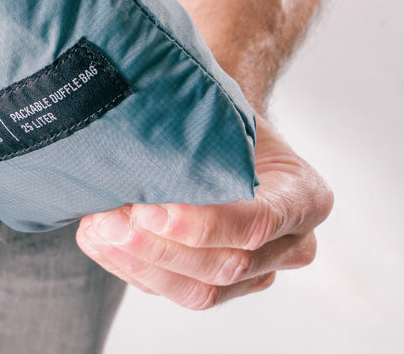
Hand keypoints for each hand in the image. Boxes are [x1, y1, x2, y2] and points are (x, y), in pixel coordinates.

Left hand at [75, 118, 332, 309]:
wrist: (222, 129)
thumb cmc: (225, 116)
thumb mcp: (226, 111)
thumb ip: (204, 132)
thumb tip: (143, 133)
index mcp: (305, 198)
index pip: (256, 223)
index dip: (200, 224)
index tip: (147, 209)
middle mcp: (290, 245)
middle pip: (226, 265)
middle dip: (159, 247)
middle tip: (108, 221)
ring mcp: (256, 271)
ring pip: (200, 291)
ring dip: (140, 263)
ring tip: (98, 231)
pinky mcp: (217, 284)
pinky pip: (175, 290)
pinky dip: (132, 268)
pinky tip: (99, 242)